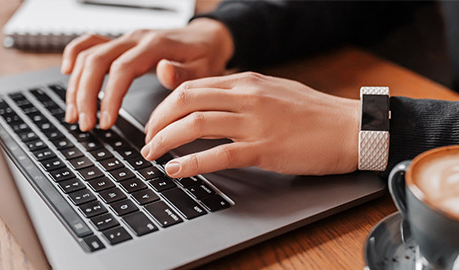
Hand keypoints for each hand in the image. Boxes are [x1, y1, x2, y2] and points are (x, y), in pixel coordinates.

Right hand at [61, 18, 233, 130]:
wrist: (207, 39)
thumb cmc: (206, 56)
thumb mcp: (204, 69)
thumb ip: (183, 73)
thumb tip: (163, 72)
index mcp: (155, 46)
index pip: (121, 69)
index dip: (110, 96)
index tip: (105, 122)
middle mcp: (135, 39)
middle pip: (96, 61)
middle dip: (85, 95)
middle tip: (85, 124)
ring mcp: (125, 39)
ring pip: (88, 55)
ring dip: (76, 85)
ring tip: (74, 114)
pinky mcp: (121, 44)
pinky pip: (90, 44)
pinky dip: (74, 56)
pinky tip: (66, 73)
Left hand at [142, 72, 360, 177]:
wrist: (349, 127)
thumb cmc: (312, 112)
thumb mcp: (271, 91)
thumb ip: (240, 94)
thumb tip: (211, 105)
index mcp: (246, 81)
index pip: (192, 86)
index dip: (165, 105)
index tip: (156, 121)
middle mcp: (246, 96)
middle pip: (185, 100)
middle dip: (157, 121)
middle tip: (147, 140)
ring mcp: (254, 121)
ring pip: (195, 124)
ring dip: (166, 140)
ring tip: (152, 154)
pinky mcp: (263, 148)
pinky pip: (218, 154)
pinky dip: (191, 162)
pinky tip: (176, 169)